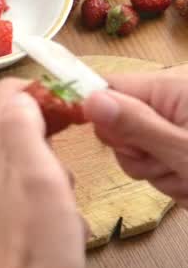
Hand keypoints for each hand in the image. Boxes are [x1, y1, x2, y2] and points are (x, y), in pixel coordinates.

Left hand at [0, 78, 85, 267]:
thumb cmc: (32, 241)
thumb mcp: (36, 174)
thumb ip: (22, 126)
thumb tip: (21, 93)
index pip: (7, 93)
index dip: (40, 92)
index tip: (66, 109)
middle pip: (10, 117)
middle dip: (43, 122)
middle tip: (66, 145)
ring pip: (17, 149)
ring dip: (45, 156)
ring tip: (61, 183)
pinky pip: (19, 179)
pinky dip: (41, 183)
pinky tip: (54, 207)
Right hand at [83, 66, 187, 206]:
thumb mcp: (183, 149)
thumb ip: (135, 124)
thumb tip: (89, 99)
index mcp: (170, 87)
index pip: (109, 87)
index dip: (95, 111)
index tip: (99, 137)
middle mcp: (168, 100)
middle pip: (114, 119)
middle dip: (130, 150)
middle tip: (162, 162)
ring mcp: (171, 124)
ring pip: (127, 145)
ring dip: (147, 168)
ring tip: (180, 176)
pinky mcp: (173, 145)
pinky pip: (145, 158)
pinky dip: (160, 175)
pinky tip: (184, 181)